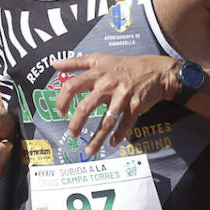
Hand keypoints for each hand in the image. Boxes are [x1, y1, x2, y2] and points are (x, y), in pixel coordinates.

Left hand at [51, 53, 180, 156]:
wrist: (155, 70)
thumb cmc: (124, 65)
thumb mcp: (99, 58)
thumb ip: (75, 62)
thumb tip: (54, 64)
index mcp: (96, 73)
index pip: (72, 86)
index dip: (62, 100)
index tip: (60, 112)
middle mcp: (108, 84)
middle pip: (86, 107)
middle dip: (76, 123)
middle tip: (72, 133)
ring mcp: (122, 96)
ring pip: (106, 121)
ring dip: (97, 138)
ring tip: (89, 150)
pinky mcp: (136, 105)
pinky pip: (125, 123)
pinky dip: (119, 135)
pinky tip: (112, 143)